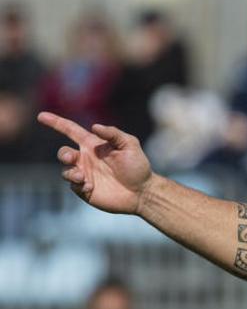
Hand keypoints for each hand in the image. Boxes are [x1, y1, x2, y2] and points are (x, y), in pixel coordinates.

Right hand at [38, 112, 154, 214]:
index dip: (56, 123)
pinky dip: (78, 184)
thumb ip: (113, 134)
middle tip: (72, 159)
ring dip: (71, 172)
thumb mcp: (130, 145)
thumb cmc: (138, 166)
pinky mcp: (84, 190)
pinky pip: (73, 185)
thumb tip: (94, 126)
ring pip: (65, 170)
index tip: (41, 116)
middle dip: (64, 154)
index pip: (70, 131)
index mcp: (93, 145)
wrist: (142, 192)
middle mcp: (86, 159)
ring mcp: (84, 174)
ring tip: (84, 177)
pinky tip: (91, 186)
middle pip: (63, 153)